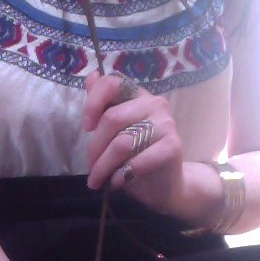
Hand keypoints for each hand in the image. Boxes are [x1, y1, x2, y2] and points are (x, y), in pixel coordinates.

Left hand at [83, 71, 184, 214]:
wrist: (164, 184)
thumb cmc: (136, 155)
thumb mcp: (115, 131)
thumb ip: (104, 105)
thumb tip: (91, 76)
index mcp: (137, 95)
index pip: (111, 83)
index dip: (92, 104)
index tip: (86, 127)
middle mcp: (154, 104)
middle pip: (112, 119)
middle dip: (95, 148)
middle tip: (90, 168)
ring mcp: (165, 124)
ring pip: (122, 143)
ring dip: (103, 167)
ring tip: (98, 180)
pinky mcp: (172, 146)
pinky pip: (137, 161)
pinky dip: (121, 176)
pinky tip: (117, 183)